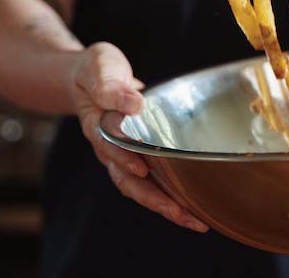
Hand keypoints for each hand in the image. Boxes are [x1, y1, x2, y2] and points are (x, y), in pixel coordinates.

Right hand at [69, 42, 207, 232]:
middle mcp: (110, 148)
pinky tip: (194, 206)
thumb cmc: (97, 72)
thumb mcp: (100, 68)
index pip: (111, 146)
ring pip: (142, 188)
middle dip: (155, 199)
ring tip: (196, 220)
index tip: (141, 167)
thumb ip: (111, 86)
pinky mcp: (139, 155)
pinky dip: (172, 195)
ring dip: (167, 205)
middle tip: (180, 212)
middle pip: (128, 180)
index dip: (125, 158)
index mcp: (98, 126)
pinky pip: (154, 181)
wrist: (93, 77)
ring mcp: (124, 155)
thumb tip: (133, 104)